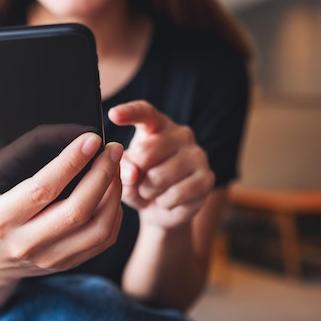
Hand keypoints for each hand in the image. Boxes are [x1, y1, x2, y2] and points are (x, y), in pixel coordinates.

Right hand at [0, 128, 123, 282]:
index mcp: (2, 221)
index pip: (43, 189)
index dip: (70, 162)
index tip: (89, 139)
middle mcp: (27, 243)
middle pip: (77, 210)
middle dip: (101, 175)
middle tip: (112, 149)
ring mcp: (50, 258)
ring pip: (97, 228)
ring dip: (113, 195)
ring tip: (116, 166)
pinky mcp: (68, 263)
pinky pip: (103, 240)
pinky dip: (115, 214)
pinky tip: (113, 190)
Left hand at [108, 100, 214, 229]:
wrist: (164, 208)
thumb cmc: (140, 182)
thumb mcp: (124, 173)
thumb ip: (123, 169)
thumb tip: (133, 174)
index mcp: (157, 125)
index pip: (145, 112)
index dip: (129, 113)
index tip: (113, 114)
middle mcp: (181, 134)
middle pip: (146, 152)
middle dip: (134, 174)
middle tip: (136, 182)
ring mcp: (198, 155)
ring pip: (159, 177)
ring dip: (147, 192)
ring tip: (150, 192)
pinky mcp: (207, 179)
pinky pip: (175, 194)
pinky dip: (163, 203)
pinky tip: (166, 201)